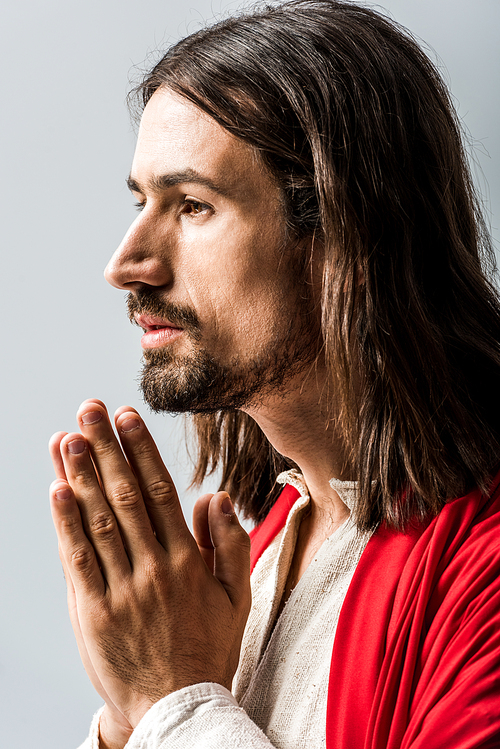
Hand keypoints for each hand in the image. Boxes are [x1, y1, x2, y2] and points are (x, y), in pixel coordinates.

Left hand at [49, 399, 251, 733]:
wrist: (177, 707)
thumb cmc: (208, 647)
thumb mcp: (238, 596)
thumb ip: (232, 543)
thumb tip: (216, 495)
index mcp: (188, 560)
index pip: (161, 492)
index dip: (141, 450)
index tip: (127, 416)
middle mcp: (154, 568)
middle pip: (126, 496)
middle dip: (105, 448)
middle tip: (89, 410)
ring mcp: (123, 589)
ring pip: (100, 521)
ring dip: (81, 476)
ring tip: (68, 438)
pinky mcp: (94, 612)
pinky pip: (78, 561)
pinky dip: (66, 524)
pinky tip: (57, 491)